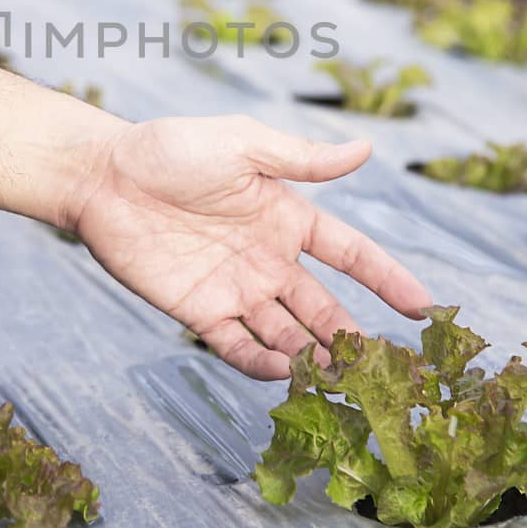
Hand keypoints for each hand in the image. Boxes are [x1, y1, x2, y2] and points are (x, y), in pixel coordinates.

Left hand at [67, 115, 430, 379]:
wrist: (103, 176)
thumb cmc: (171, 149)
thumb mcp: (243, 144)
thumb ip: (302, 158)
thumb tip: (366, 148)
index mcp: (286, 216)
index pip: (350, 254)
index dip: (386, 278)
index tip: (423, 307)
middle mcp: (268, 258)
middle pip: (324, 306)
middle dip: (355, 336)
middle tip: (388, 368)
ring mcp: (235, 288)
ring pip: (288, 334)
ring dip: (316, 358)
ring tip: (345, 382)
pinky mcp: (198, 311)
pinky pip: (238, 346)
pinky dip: (263, 365)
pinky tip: (287, 375)